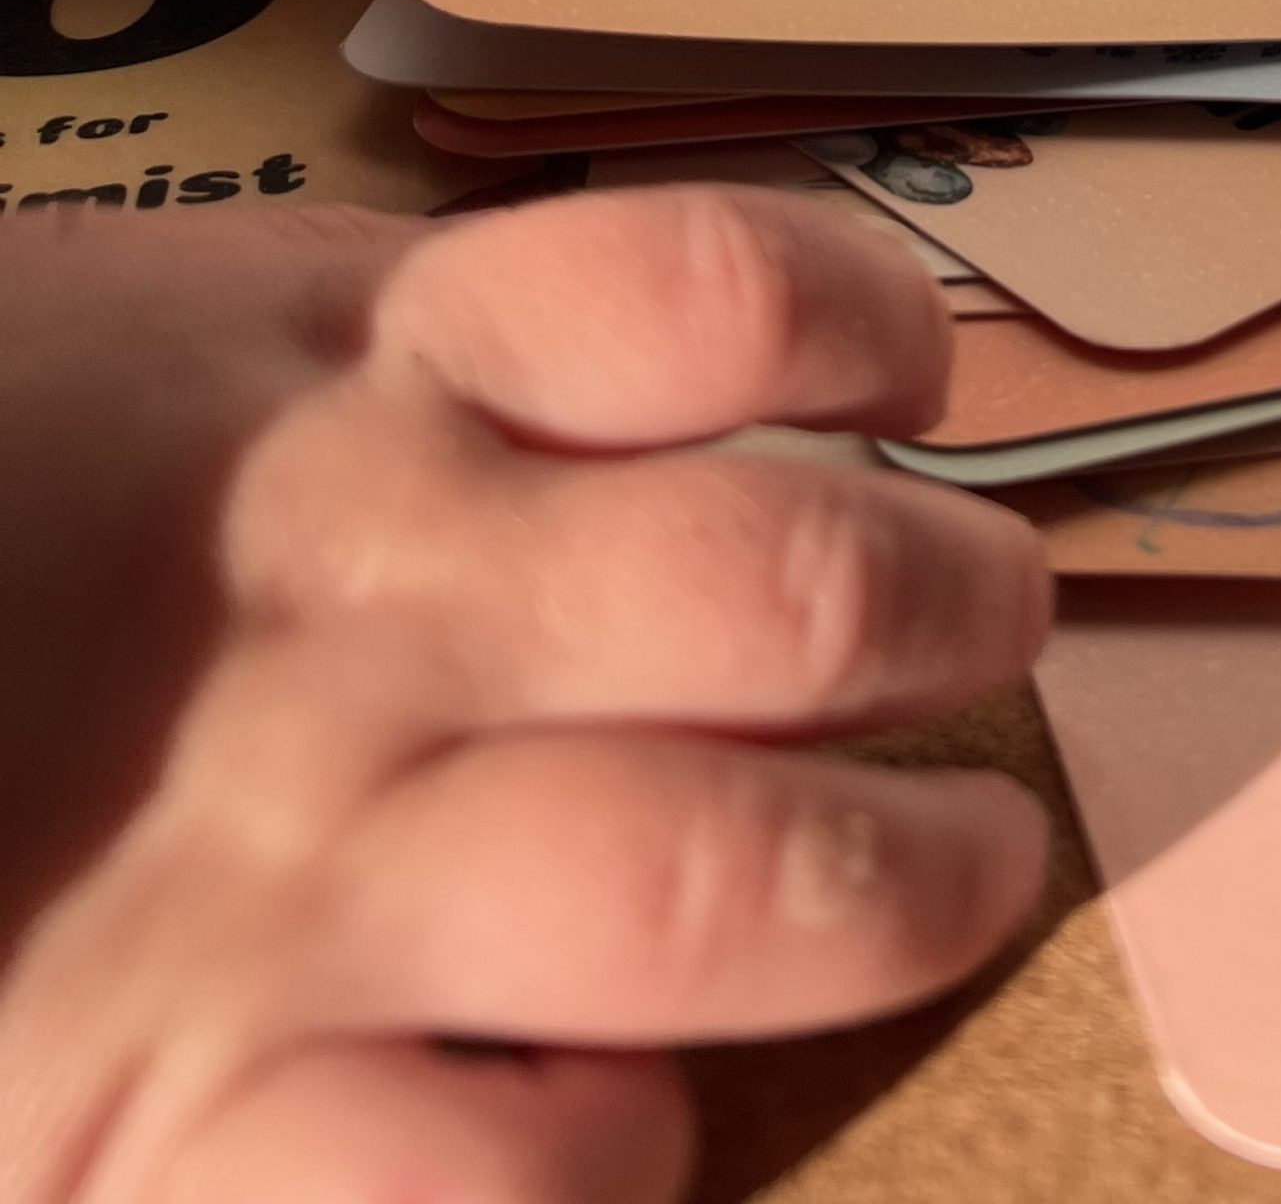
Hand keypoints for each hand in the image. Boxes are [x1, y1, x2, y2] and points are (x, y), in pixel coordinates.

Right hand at [0, 186, 1048, 1203]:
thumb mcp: (177, 317)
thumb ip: (420, 322)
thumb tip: (695, 347)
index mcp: (374, 379)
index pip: (719, 289)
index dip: (870, 322)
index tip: (913, 383)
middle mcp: (380, 607)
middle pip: (793, 588)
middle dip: (951, 608)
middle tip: (979, 620)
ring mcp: (304, 870)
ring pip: (721, 882)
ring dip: (901, 882)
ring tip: (960, 860)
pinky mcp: (196, 1118)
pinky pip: (504, 1174)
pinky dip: (614, 1151)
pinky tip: (631, 1105)